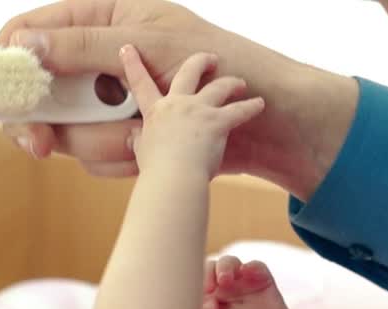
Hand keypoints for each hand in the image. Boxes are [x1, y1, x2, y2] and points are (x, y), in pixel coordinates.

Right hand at [0, 0, 356, 197]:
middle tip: (39, 147)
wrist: (273, 121)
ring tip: (141, 140)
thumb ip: (84, 47)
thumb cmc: (225, 63)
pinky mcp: (129, 137)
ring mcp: (114, 101)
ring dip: (105, 145)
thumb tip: (24, 47)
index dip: (9, 60)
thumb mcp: (150, 46)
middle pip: (43, 95)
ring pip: (72, 134)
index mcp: (104, 20)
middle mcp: (103, 60)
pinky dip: (125, 160)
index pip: (33, 31)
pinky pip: (101, 157)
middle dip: (50, 125)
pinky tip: (148, 154)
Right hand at [117, 47, 262, 176]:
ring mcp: (198, 111)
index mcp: (156, 112)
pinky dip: (251, 106)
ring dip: (231, 82)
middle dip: (200, 61)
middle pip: (189, 72)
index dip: (132, 64)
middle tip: (209, 58)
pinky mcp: (217, 122)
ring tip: (241, 82)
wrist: (173, 179)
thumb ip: (140, 141)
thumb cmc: (158, 171)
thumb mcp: (142, 152)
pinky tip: (259, 104)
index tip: (129, 49)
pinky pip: (239, 110)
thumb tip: (135, 138)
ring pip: (219, 86)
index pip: (141, 84)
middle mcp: (177, 104)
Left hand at [199, 255, 291, 308]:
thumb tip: (208, 301)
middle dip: (208, 273)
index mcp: (208, 293)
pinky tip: (246, 272)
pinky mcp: (260, 278)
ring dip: (225, 267)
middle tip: (210, 287)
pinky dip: (251, 267)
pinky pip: (256, 265)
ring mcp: (241, 279)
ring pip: (229, 262)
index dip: (195, 281)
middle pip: (210, 266)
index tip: (201, 293)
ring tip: (225, 280)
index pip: (197, 279)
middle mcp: (223, 284)